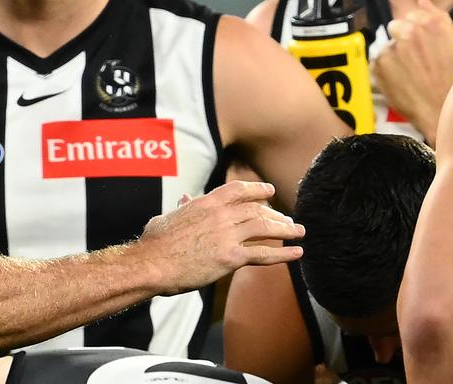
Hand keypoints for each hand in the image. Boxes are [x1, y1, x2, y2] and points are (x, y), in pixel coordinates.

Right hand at [139, 180, 303, 294]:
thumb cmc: (155, 242)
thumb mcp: (167, 217)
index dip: (257, 189)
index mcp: (206, 203)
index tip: (269, 191)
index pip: (238, 190)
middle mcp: (221, 215)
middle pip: (256, 209)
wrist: (152, 263)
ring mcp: (227, 235)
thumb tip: (185, 200)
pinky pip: (264, 254)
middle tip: (288, 221)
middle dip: (276, 214)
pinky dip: (284, 254)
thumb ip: (182, 208)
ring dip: (286, 230)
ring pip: (265, 228)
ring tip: (299, 233)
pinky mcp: (231, 258)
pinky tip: (297, 254)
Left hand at [370, 0, 452, 146]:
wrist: (441, 109)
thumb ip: (438, 17)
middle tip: (416, 59)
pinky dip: (385, 68)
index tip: (423, 45)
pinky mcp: (378, 64)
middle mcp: (408, 31)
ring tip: (409, 72)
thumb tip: (422, 0)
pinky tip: (400, 79)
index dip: (416, 31)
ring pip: (387, 44)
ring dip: (394, 54)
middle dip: (403, 39)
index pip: (411, 16)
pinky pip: (378, 60)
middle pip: (396, 27)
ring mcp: (390, 47)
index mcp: (429, 24)